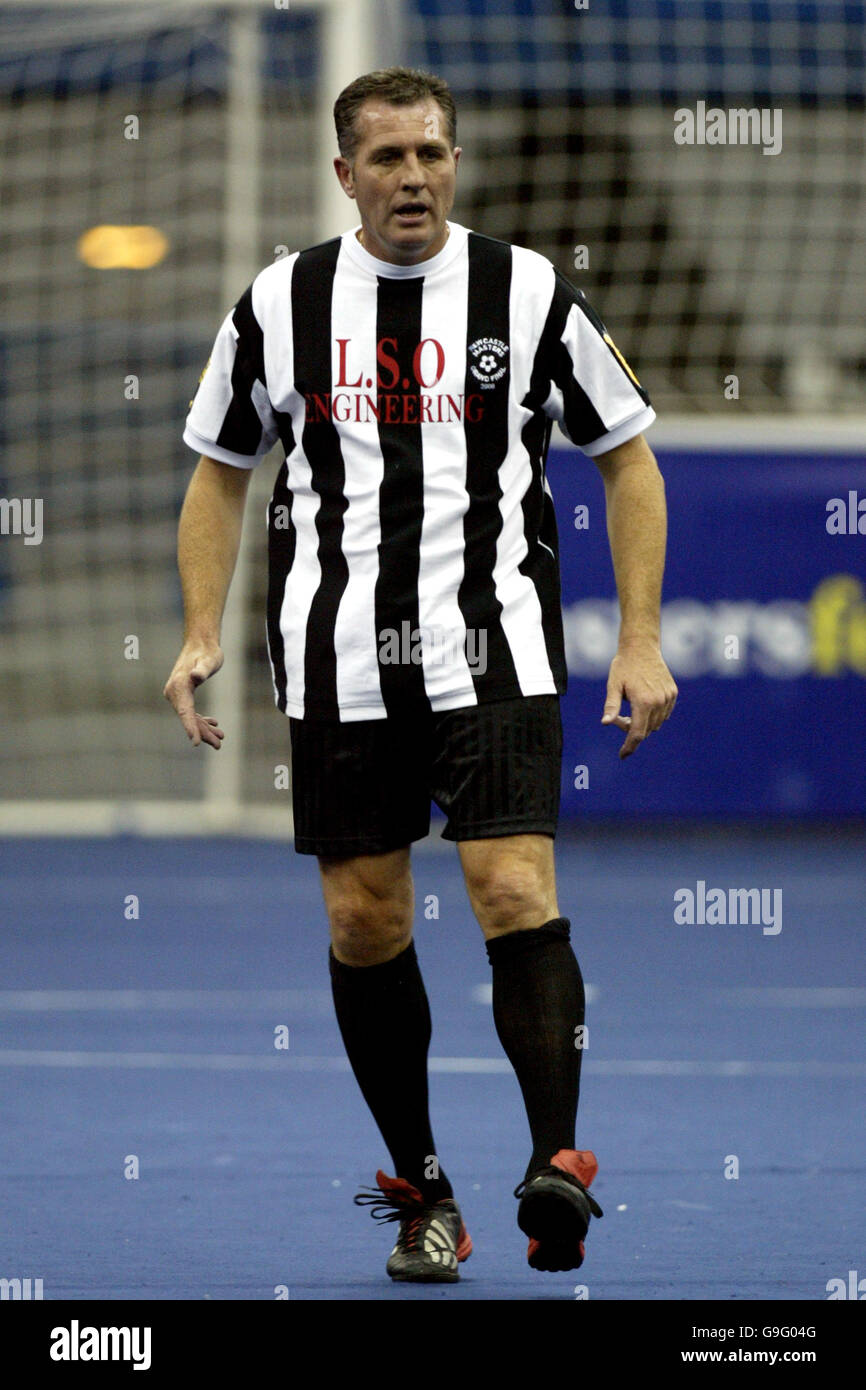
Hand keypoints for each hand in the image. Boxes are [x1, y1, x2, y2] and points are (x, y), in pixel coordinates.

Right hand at [163, 641, 224, 748]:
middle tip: (219, 744)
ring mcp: (177, 694)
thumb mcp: (209, 660)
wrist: (200, 644)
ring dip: (204, 729)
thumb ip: (202, 669)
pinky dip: (201, 720)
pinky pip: (191, 712)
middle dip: (202, 732)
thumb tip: (195, 676)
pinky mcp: (182, 694)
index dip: (190, 728)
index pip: (185, 711)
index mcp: (179, 685)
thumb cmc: (207, 652)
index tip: (196, 742)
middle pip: (188, 717)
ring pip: (190, 717)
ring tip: (220, 738)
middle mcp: (174, 691)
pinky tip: (214, 724)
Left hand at [601, 640, 677, 758]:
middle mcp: (659, 701)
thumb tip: (605, 723)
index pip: (637, 733)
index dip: (629, 746)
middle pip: (646, 730)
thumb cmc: (624, 665)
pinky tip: (643, 703)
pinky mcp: (673, 693)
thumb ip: (611, 706)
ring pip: (656, 723)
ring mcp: (668, 698)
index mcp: (643, 701)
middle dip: (632, 729)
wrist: (642, 647)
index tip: (622, 755)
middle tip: (619, 718)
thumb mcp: (613, 685)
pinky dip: (654, 715)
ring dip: (643, 723)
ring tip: (631, 707)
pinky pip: (664, 714)